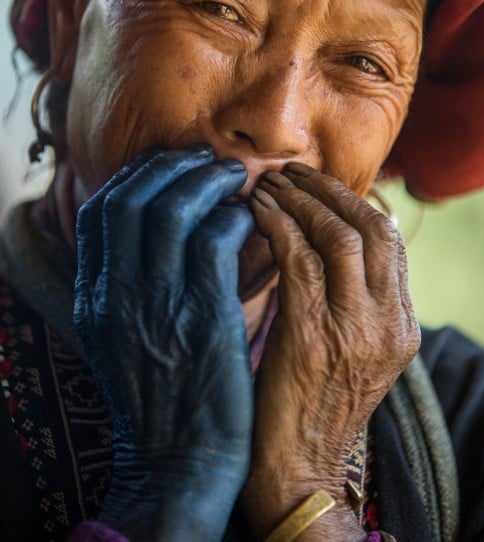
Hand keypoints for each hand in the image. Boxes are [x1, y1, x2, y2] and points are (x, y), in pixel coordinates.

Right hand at [73, 145, 254, 541]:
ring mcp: (156, 304)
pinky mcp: (203, 317)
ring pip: (173, 210)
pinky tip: (251, 219)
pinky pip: (216, 241)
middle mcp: (116, 294)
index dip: (136, 176)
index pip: (100, 211)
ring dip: (207, 181)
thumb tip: (156, 229)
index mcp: (94, 296)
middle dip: (170, 166)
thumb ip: (127, 283)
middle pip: (132, 198)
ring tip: (233, 176)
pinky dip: (235, 217)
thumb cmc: (160, 395)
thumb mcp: (120, 337)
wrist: (178, 463)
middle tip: (205, 158)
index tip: (168, 164)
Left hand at [242, 163, 419, 540]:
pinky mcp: (314, 339)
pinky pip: (299, 261)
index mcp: (401, 325)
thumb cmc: (311, 403)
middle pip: (372, 228)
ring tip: (269, 183)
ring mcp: (356, 332)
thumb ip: (349, 300)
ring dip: (300, 201)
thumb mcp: (350, 349)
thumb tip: (321, 240)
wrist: (297, 469)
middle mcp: (389, 324)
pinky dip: (276, 226)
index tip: (318, 182)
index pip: (390, 240)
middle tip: (292, 172)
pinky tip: (255, 210)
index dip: (353, 201)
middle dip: (329, 190)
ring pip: (339, 236)